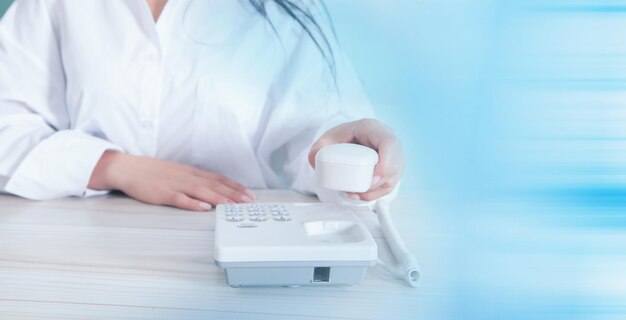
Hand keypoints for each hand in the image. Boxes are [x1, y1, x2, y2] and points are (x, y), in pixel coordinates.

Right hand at [88, 152, 254, 210]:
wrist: (129, 168)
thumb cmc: (153, 172)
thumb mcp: (178, 172)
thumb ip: (194, 180)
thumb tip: (212, 188)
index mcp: (191, 172)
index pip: (218, 178)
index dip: (235, 186)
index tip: (248, 193)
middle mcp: (187, 177)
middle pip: (214, 185)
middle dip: (233, 194)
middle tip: (249, 201)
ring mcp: (176, 185)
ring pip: (202, 192)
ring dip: (219, 198)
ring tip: (233, 205)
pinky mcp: (163, 194)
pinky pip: (180, 199)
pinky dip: (193, 203)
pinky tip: (204, 208)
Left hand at [308, 119, 404, 200]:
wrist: (349, 138)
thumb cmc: (341, 137)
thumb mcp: (326, 138)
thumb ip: (317, 148)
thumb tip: (316, 161)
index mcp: (374, 129)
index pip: (389, 144)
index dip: (385, 164)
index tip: (371, 179)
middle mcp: (388, 141)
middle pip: (396, 164)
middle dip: (379, 183)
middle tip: (358, 191)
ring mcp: (393, 156)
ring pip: (394, 177)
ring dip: (376, 191)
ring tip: (355, 194)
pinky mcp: (392, 168)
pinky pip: (389, 184)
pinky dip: (376, 193)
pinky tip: (361, 195)